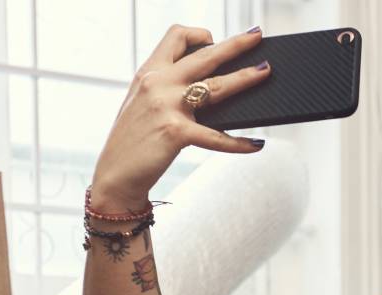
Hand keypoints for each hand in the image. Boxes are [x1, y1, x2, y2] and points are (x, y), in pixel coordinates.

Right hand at [88, 24, 273, 210]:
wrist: (115, 174)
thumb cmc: (133, 140)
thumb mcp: (143, 102)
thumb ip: (168, 87)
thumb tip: (208, 83)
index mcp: (149, 72)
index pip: (176, 36)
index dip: (199, 34)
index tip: (214, 41)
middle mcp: (158, 83)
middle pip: (205, 55)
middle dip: (235, 44)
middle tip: (257, 37)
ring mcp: (167, 107)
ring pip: (216, 86)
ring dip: (245, 77)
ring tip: (265, 72)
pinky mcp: (175, 133)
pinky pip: (216, 136)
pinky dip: (239, 143)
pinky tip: (256, 144)